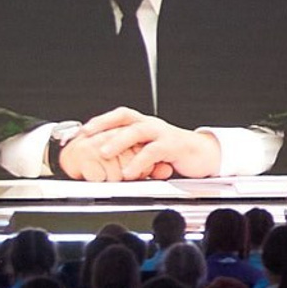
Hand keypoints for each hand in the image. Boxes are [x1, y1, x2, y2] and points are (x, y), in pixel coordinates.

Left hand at [69, 109, 222, 181]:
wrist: (204, 155)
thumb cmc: (175, 153)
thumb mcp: (149, 151)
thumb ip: (132, 152)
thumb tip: (107, 162)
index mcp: (145, 123)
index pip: (120, 115)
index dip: (101, 120)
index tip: (82, 131)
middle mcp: (152, 124)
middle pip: (126, 118)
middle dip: (104, 126)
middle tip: (87, 138)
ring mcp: (163, 133)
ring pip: (137, 131)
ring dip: (118, 141)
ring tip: (103, 153)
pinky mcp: (174, 145)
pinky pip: (153, 151)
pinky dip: (139, 161)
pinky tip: (129, 171)